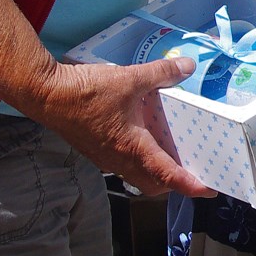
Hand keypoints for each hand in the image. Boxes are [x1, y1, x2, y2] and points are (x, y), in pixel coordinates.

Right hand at [19, 56, 213, 196]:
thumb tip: (187, 66)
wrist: (45, 95)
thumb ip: (161, 73)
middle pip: (154, 184)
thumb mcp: (130, 78)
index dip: (191, 185)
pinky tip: (145, 138)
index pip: (168, 176)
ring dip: (157, 172)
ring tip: (175, 156)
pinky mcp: (96, 150)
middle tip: (195, 171)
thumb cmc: (86, 91)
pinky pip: (124, 164)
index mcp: (132, 148)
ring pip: (138, 176)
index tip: (210, 190)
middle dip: (175, 184)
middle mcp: (120, 160)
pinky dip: (140, 159)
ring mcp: (106, 158)